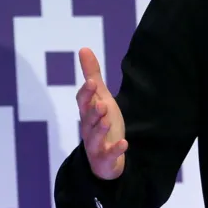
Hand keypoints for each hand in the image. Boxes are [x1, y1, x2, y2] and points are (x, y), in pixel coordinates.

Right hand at [76, 47, 127, 180]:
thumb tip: (84, 48)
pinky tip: (124, 143)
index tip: (91, 82)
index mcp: (88, 113)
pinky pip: (109, 155)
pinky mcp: (105, 158)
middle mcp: (88, 128)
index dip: (86, 93)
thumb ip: (92, 75)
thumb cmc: (101, 122)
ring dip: (100, 128)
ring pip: (94, 137)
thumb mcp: (100, 97)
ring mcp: (96, 145)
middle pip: (87, 119)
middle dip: (93, 111)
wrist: (104, 157)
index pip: (82, 102)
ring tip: (107, 119)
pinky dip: (116, 150)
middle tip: (101, 103)